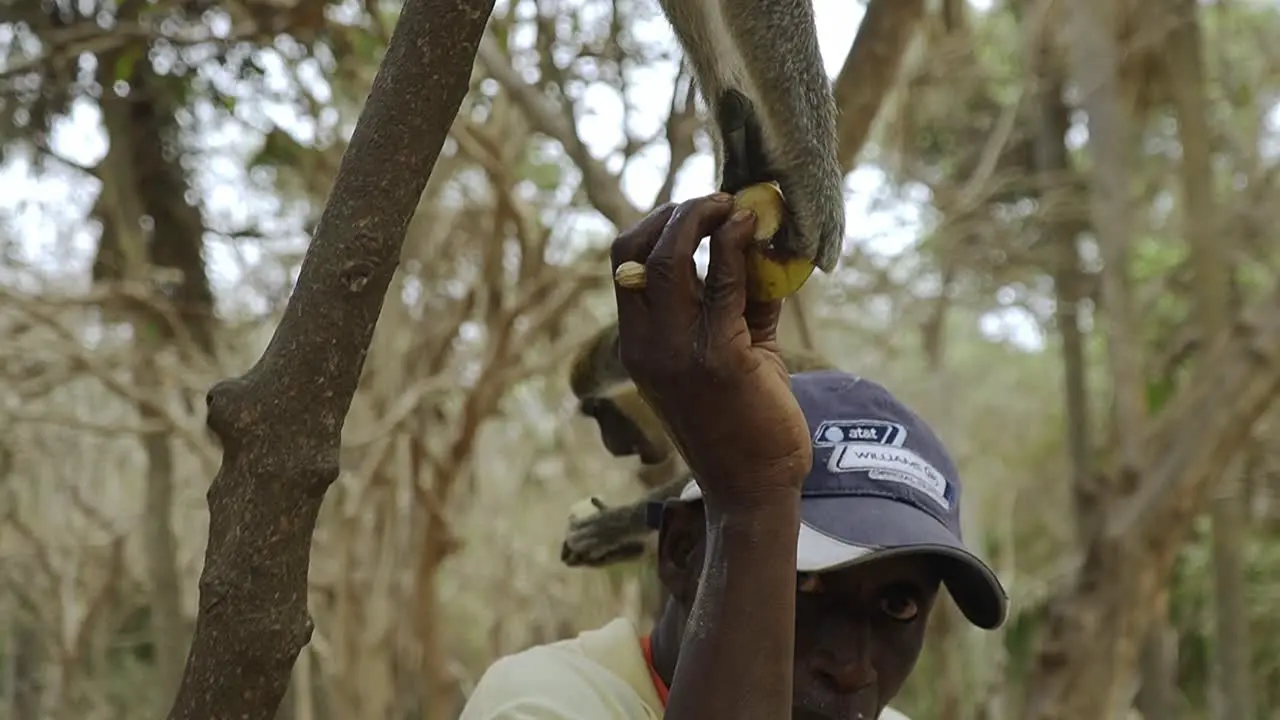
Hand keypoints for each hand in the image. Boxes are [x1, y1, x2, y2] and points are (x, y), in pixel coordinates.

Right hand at [609, 194, 812, 509]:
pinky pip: (725, 280)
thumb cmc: (745, 421)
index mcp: (638, 344)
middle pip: (638, 249)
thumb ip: (740, 298)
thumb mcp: (734, 350)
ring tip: (740, 207)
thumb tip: (762, 239)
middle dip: (679, 212)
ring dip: (706, 217)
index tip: (696, 211)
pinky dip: (739, 245)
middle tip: (719, 201)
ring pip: (672, 255)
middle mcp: (647, 345)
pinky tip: (757, 231)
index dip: (655, 224)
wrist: (756, 488)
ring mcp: (678, 350)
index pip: (624, 263)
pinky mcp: (720, 356)